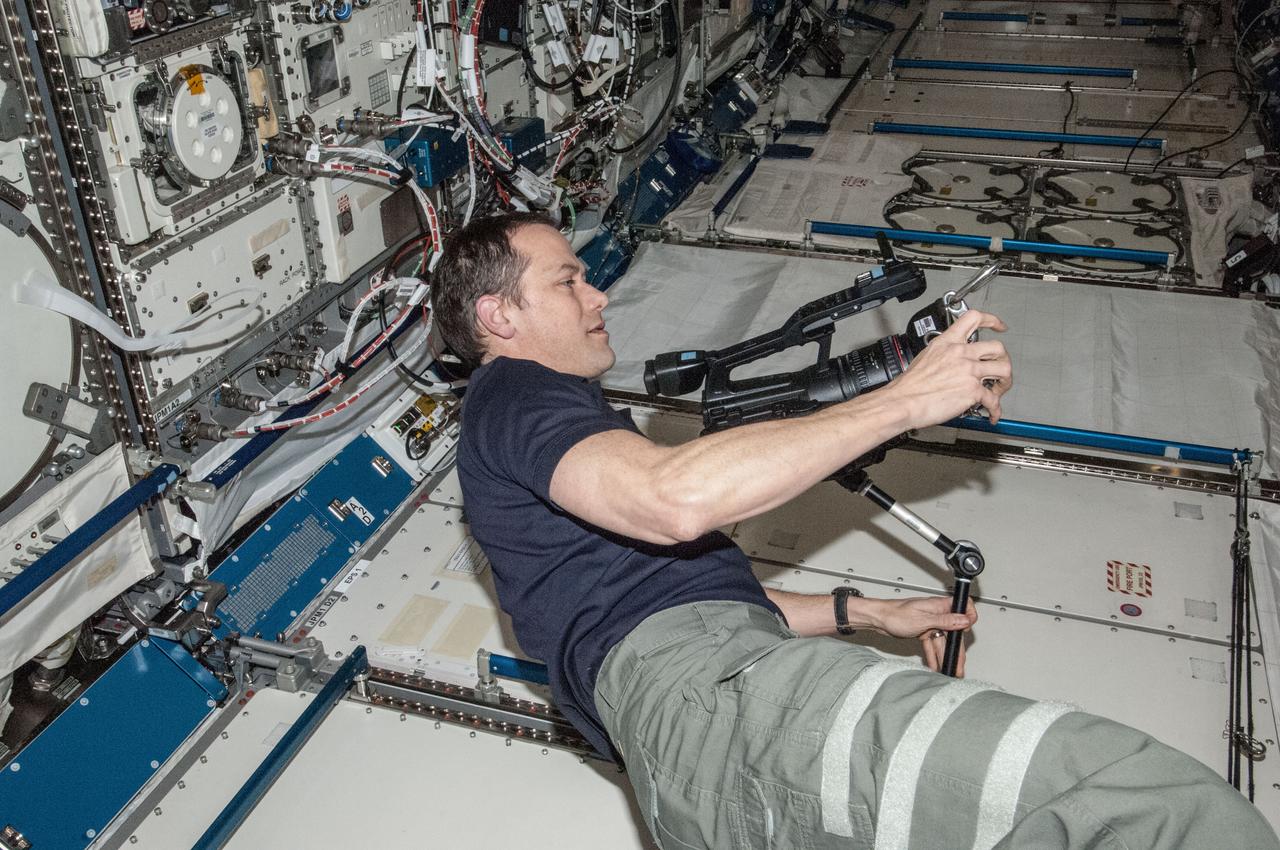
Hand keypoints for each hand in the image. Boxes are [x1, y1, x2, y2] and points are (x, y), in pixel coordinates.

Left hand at [866, 596, 976, 675]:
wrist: (878, 619)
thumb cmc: (895, 614)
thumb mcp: (923, 619)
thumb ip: (945, 621)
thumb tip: (964, 620)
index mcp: (939, 605)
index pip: (963, 607)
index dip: (969, 618)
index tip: (967, 632)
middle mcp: (937, 613)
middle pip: (954, 632)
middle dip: (957, 650)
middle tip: (959, 666)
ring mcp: (930, 622)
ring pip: (943, 641)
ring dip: (946, 656)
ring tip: (950, 670)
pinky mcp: (923, 630)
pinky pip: (932, 645)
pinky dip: (933, 655)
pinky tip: (936, 665)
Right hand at [888, 310, 1011, 428]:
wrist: (903, 401)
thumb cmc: (909, 385)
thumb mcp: (925, 357)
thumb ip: (943, 355)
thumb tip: (949, 361)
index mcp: (947, 342)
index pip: (974, 319)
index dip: (991, 320)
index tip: (999, 326)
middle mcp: (961, 353)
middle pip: (997, 347)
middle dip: (1003, 359)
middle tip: (999, 367)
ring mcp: (969, 371)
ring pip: (1004, 369)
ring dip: (1005, 382)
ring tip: (998, 389)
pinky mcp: (972, 391)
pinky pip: (993, 400)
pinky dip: (995, 409)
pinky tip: (992, 413)